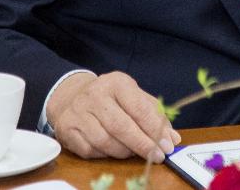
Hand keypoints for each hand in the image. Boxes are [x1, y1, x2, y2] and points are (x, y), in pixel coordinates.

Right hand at [46, 71, 180, 160]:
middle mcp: (95, 95)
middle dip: (142, 145)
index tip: (167, 146)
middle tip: (157, 156)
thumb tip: (172, 138)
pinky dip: (105, 155)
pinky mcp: (66, 129)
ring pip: (105, 141)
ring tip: (134, 152)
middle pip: (121, 126)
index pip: (139, 108)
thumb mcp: (135, 97)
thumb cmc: (112, 99)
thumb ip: (155, 116)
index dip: (155, 130)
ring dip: (124, 152)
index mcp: (117, 83)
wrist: (72, 96)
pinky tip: (113, 150)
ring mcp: (78, 112)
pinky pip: (90, 150)